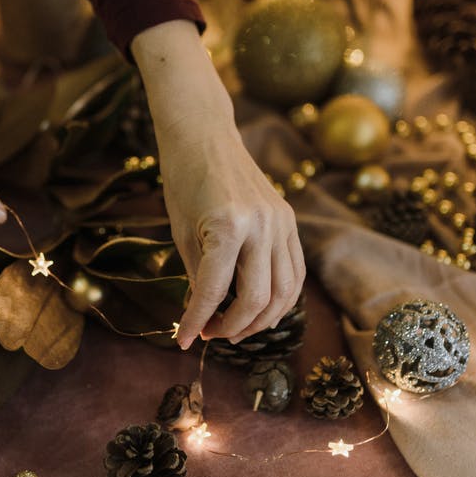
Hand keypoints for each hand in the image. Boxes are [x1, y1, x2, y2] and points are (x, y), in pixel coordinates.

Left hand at [131, 21, 303, 349]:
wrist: (205, 135)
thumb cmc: (183, 179)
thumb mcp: (181, 230)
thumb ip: (197, 275)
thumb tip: (204, 316)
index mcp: (226, 224)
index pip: (213, 290)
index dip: (197, 321)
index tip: (184, 341)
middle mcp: (261, 224)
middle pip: (256, 298)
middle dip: (232, 327)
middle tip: (210, 335)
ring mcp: (281, 222)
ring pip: (284, 291)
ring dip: (260, 320)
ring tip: (234, 329)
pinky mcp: (289, 221)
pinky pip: (295, 272)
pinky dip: (281, 298)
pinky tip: (260, 309)